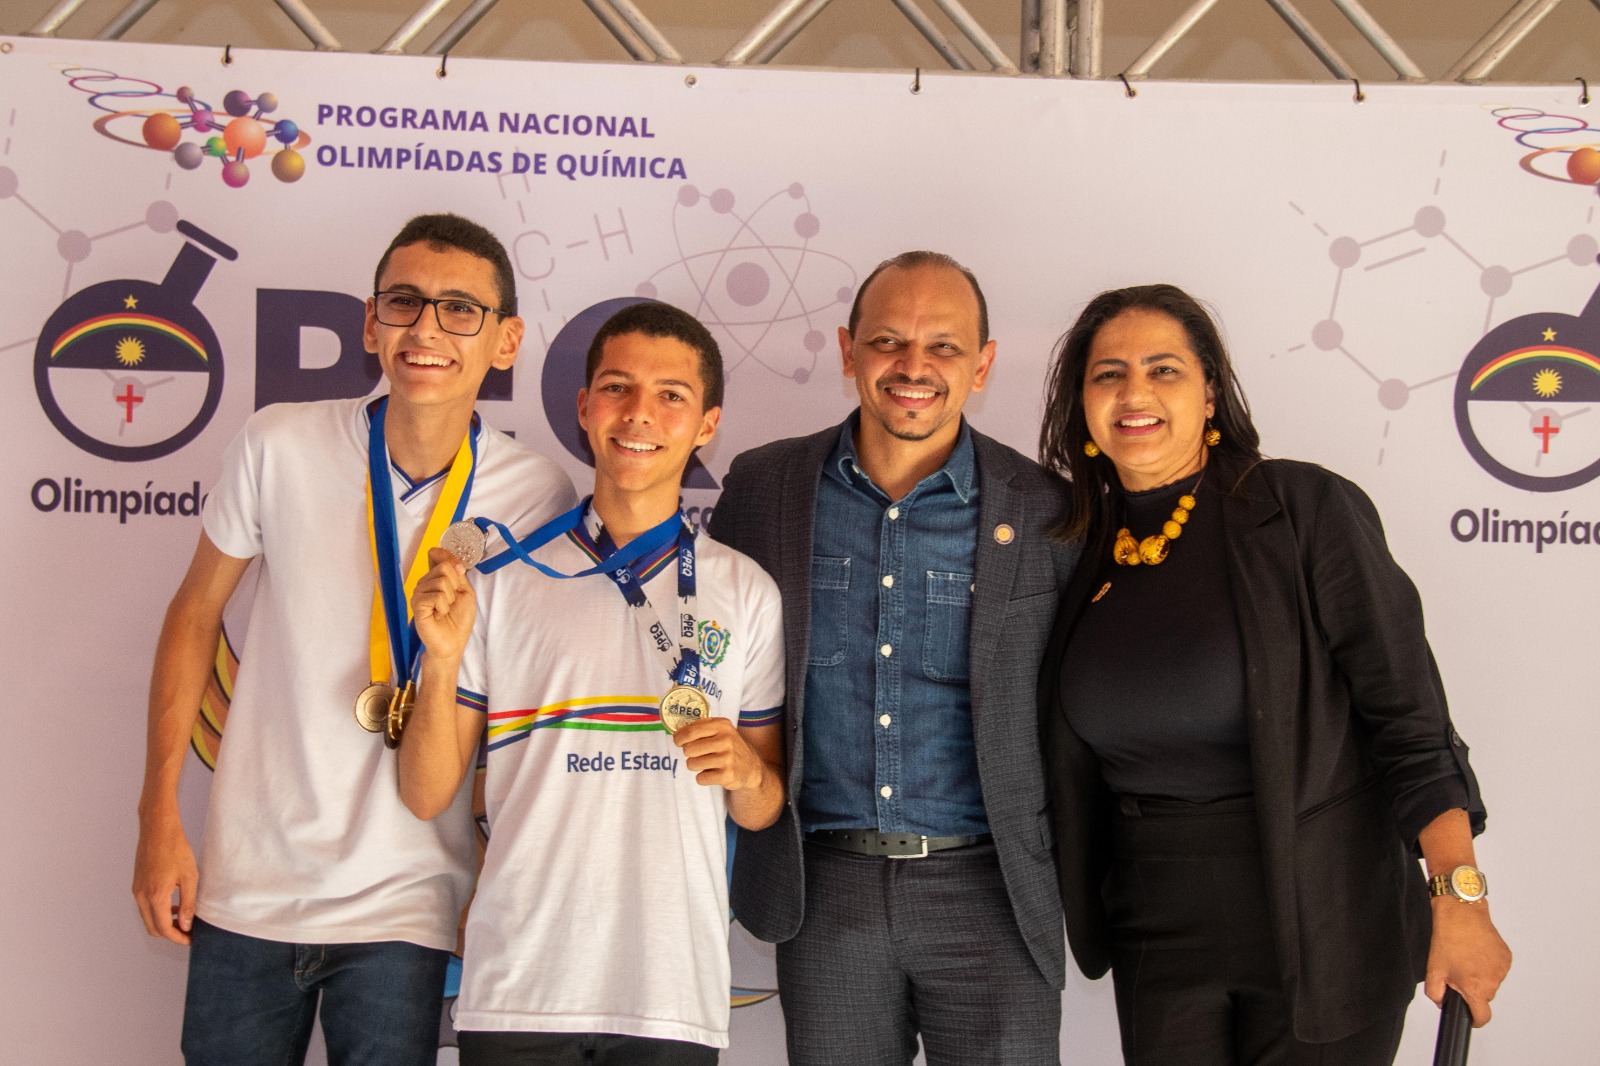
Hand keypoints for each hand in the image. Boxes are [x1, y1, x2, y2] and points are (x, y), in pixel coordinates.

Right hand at [132, 811, 197, 944]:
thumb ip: (188, 903)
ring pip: (148, 918)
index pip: (163, 929)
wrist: (157, 829)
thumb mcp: (189, 877)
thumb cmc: (176, 848)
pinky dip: (157, 912)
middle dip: (170, 934)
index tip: (191, 939)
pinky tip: (173, 906)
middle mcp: (141, 896)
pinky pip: (145, 907)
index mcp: (155, 896)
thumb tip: (185, 925)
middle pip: (153, 928)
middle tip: (188, 932)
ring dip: (163, 923)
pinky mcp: (136, 884)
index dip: (178, 938)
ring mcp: (136, 891)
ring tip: (183, 920)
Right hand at [412, 548, 473, 662]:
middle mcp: (425, 583)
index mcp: (437, 578)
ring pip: (442, 581)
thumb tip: (452, 562)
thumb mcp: (466, 593)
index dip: (449, 557)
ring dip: (450, 599)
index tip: (460, 570)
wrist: (452, 643)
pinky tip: (438, 615)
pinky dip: (443, 607)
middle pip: (444, 567)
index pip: (437, 555)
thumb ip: (459, 576)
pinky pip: (436, 595)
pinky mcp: (416, 604)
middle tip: (452, 602)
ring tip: (444, 610)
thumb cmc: (459, 620)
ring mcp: (419, 593)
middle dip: (456, 586)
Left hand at [672, 716, 764, 790]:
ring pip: (692, 764)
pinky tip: (714, 773)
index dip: (679, 738)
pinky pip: (700, 778)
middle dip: (689, 753)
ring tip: (707, 763)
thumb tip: (676, 733)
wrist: (750, 767)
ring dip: (695, 766)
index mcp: (722, 725)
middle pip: (688, 749)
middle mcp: (726, 740)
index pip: (691, 731)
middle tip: (698, 754)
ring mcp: (727, 758)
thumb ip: (700, 727)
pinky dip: (703, 778)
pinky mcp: (727, 775)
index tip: (678, 741)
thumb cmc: (729, 746)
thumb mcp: (721, 730)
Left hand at [1425, 898, 1510, 1025]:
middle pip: (1484, 997)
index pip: (1482, 1016)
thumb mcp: (1433, 968)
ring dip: (1480, 975)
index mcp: (1476, 988)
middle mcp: (1493, 981)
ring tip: (1465, 956)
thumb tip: (1441, 1002)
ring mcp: (1502, 969)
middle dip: (1472, 989)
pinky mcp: (1506, 957)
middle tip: (1457, 971)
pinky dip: (1487, 964)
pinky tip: (1475, 950)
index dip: (1475, 1019)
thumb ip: (1435, 992)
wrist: (1462, 913)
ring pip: (1491, 981)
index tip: (1470, 1017)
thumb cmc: (1448, 938)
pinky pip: (1497, 968)